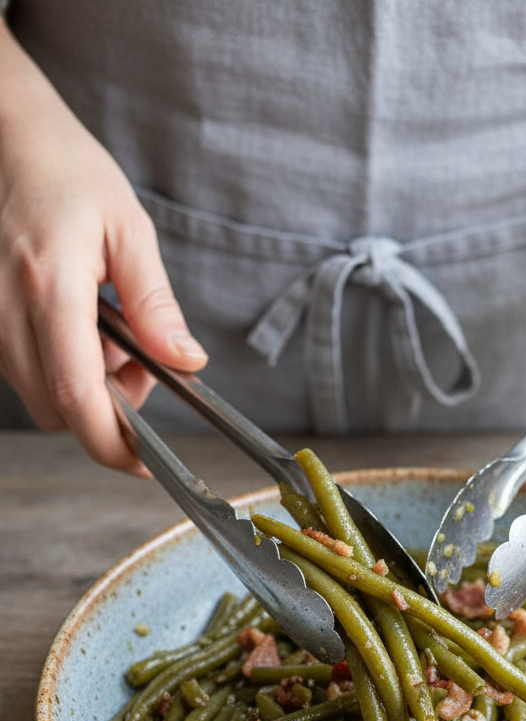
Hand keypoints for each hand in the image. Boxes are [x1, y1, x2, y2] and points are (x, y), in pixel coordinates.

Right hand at [0, 27, 205, 473]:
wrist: (3, 133)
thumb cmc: (67, 171)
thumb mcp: (128, 228)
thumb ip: (155, 303)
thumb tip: (186, 362)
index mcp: (49, 287)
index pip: (77, 397)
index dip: (111, 443)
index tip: (143, 461)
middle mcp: (6, 310)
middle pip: (55, 410)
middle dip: (103, 410)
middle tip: (137, 367)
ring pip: (35, 394)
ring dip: (79, 387)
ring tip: (108, 334)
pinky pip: (18, 369)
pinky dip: (54, 366)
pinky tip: (76, 325)